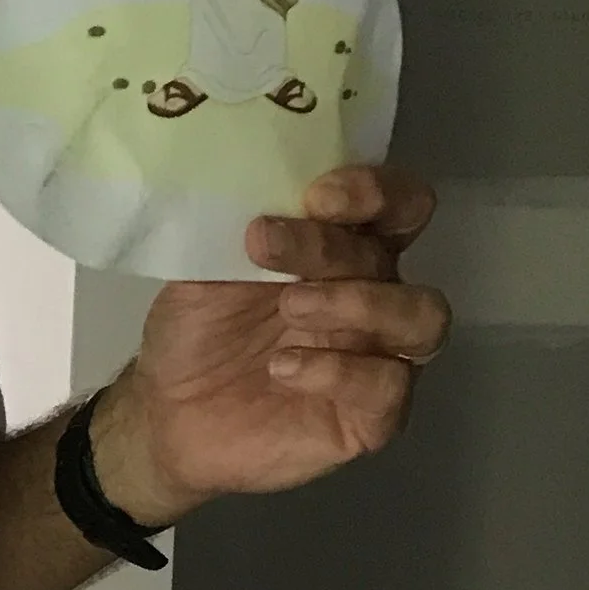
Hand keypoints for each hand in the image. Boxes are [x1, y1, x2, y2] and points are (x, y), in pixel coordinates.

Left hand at [92, 165, 448, 525]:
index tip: (316, 196)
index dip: (375, 191)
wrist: (166, 416)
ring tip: (290, 307)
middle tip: (264, 245)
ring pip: (422, 316)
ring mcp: (380, 357)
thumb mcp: (205, 266)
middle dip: (330, 245)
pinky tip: (282, 368)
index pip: (399, 204)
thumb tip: (247, 172)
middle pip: (391, 257)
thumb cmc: (196, 333)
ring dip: (356, 302)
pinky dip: (339, 370)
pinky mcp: (372, 417)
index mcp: (346, 251)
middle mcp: (375, 296)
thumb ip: (239, 222)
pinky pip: (389, 386)